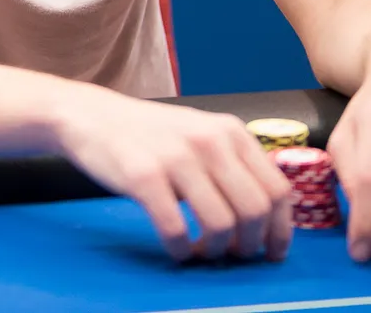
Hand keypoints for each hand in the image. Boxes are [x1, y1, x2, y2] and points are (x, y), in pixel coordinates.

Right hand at [55, 86, 292, 261]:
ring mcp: (176, 157)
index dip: (280, 229)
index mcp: (230, 131)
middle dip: (249, 245)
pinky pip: (176, 229)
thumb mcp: (200, 133)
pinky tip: (175, 248)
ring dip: (213, 251)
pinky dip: (180, 250)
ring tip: (199, 251)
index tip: (273, 252)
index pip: (277, 189)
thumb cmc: (148, 133)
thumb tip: (266, 217)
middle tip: (232, 255)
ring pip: (220, 224)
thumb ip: (233, 162)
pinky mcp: (143, 176)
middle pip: (254, 211)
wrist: (90, 115)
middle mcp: (209, 140)